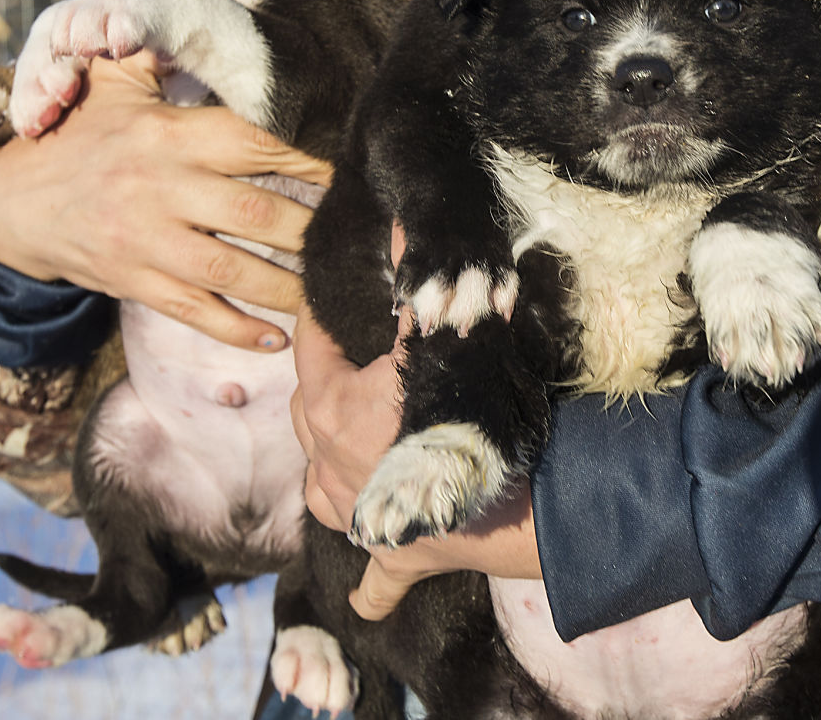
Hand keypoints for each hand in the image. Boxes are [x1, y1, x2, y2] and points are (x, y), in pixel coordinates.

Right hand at [0, 52, 332, 350]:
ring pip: (233, 270)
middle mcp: (163, 189)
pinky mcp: (134, 282)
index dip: (309, 157)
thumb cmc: (79, 135)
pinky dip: (237, 330)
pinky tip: (276, 339)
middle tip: (355, 238)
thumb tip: (191, 17)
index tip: (349, 170)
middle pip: (258, 213)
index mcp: (170, 137)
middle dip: (313, 229)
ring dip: (288, 287)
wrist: (9, 204)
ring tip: (329, 294)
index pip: (255, 143)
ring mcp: (148, 242)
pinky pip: (195, 311)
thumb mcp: (112, 84)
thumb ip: (155, 52)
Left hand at [290, 223, 542, 619]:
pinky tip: (368, 596)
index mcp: (331, 408)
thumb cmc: (470, 415)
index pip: (312, 347)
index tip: (326, 293)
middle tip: (353, 365)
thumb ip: (417, 286)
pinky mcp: (393, 554)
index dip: (319, 317)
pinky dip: (372, 587)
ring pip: (321, 490)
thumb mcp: (443, 339)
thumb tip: (400, 223)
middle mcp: (328, 464)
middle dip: (324, 390)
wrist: (513, 500)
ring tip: (351, 454)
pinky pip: (374, 581)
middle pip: (307, 414)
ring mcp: (356, 514)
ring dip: (332, 472)